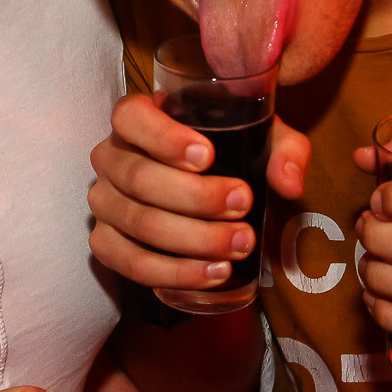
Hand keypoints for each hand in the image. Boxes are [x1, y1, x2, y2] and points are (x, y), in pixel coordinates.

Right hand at [87, 91, 308, 293]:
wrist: (201, 190)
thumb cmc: (224, 154)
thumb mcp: (258, 138)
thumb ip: (284, 150)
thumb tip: (289, 183)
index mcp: (135, 119)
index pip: (131, 118)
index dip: (164, 138)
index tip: (207, 156)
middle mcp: (110, 157)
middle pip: (140, 178)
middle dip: (196, 197)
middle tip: (244, 206)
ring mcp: (103, 202)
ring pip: (139, 223)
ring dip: (193, 239)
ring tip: (240, 244)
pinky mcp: (105, 243)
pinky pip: (130, 263)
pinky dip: (174, 272)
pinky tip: (212, 273)